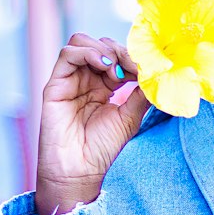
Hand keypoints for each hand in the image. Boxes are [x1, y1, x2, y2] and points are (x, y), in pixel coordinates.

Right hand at [35, 34, 147, 214]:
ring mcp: (70, 80)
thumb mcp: (131, 117)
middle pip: (101, 45)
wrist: (80, 172)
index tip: (148, 67)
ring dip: (104, 49)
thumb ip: (141, 93)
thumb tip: (158, 73)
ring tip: (117, 70)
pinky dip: (87, 52)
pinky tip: (104, 65)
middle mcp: (86, 80)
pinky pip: (68, 54)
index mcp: (105, 86)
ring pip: (82, 42)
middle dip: (120, 51)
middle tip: (133, 67)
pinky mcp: (56, 85)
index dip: (132, 57)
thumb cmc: (103, 149)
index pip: (117, 56)